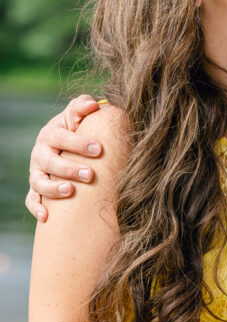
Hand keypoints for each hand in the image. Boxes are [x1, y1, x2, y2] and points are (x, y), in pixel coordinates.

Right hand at [26, 95, 101, 221]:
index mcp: (49, 134)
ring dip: (53, 189)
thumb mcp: (77, 114)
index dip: (79, 144)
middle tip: (90, 175)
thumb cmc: (77, 128)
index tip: (99, 149)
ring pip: (39, 183)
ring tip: (70, 191)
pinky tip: (46, 217)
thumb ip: (83, 106)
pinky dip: (36, 208)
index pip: (61, 137)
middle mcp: (39, 153)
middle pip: (50, 162)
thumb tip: (94, 104)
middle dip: (69, 169)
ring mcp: (36, 172)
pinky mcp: (36, 188)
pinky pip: (31, 199)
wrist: (66, 145)